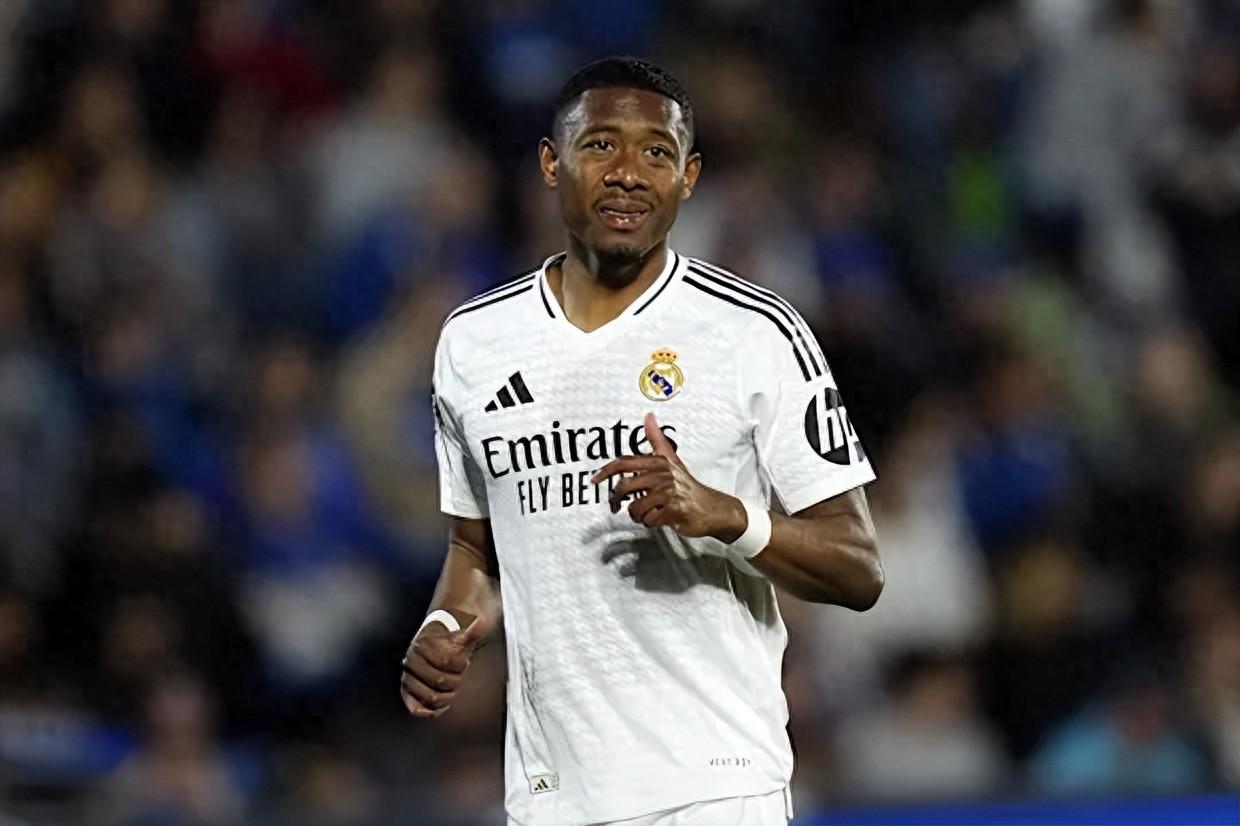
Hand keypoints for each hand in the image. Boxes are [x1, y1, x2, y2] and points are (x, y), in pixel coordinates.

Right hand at [400, 614, 488, 718]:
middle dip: (455, 681)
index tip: (464, 662)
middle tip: (459, 676)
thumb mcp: (459, 633)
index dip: (461, 664)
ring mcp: (408, 677)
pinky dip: (430, 711)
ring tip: (452, 691)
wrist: (432, 645)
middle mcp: (411, 661)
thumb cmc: (447, 642)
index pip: (447, 661)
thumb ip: (471, 630)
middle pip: (440, 680)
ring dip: (447, 697)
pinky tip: (441, 707)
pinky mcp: (407, 692)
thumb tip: (481, 622)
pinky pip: (415, 708)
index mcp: (423, 645)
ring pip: (430, 696)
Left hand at [591, 412, 744, 540]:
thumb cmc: (688, 486)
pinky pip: (648, 520)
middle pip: (624, 487)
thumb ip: (657, 439)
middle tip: (616, 506)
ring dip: (638, 515)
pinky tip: (661, 519)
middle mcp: (662, 474)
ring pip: (634, 508)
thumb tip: (648, 415)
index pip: (625, 463)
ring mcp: (668, 492)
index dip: (606, 471)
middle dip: (616, 500)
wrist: (712, 508)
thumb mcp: (672, 460)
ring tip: (649, 513)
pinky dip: (651, 523)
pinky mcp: (673, 510)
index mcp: (658, 462)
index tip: (594, 480)